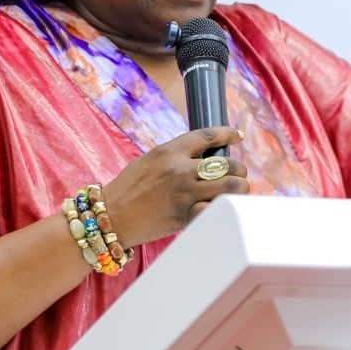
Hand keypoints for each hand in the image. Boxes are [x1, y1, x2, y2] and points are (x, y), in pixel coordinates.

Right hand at [102, 126, 247, 246]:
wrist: (112, 216)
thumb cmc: (128, 188)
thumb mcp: (150, 160)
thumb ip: (175, 156)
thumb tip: (202, 155)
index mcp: (170, 152)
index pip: (207, 136)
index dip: (228, 133)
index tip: (238, 136)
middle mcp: (181, 170)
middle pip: (228, 164)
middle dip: (239, 170)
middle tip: (238, 175)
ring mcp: (186, 194)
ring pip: (231, 187)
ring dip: (239, 189)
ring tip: (236, 192)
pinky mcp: (187, 216)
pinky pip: (217, 208)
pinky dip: (223, 208)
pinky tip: (222, 207)